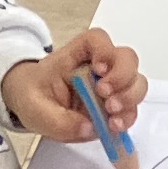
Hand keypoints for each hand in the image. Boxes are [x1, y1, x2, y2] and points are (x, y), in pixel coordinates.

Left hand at [4, 30, 144, 142]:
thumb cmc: (31, 97)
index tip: (99, 70)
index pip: (97, 40)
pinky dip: (128, 117)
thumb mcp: (34, 109)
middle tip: (106, 97)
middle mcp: (98, 68)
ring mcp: (110, 87)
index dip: (105, 50)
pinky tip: (115, 126)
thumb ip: (59, 120)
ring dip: (130, 98)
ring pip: (136, 82)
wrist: (31, 107)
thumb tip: (89, 128)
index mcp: (75, 56)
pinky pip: (131, 108)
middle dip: (123, 78)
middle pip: (127, 59)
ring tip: (111, 115)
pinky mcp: (114, 107)